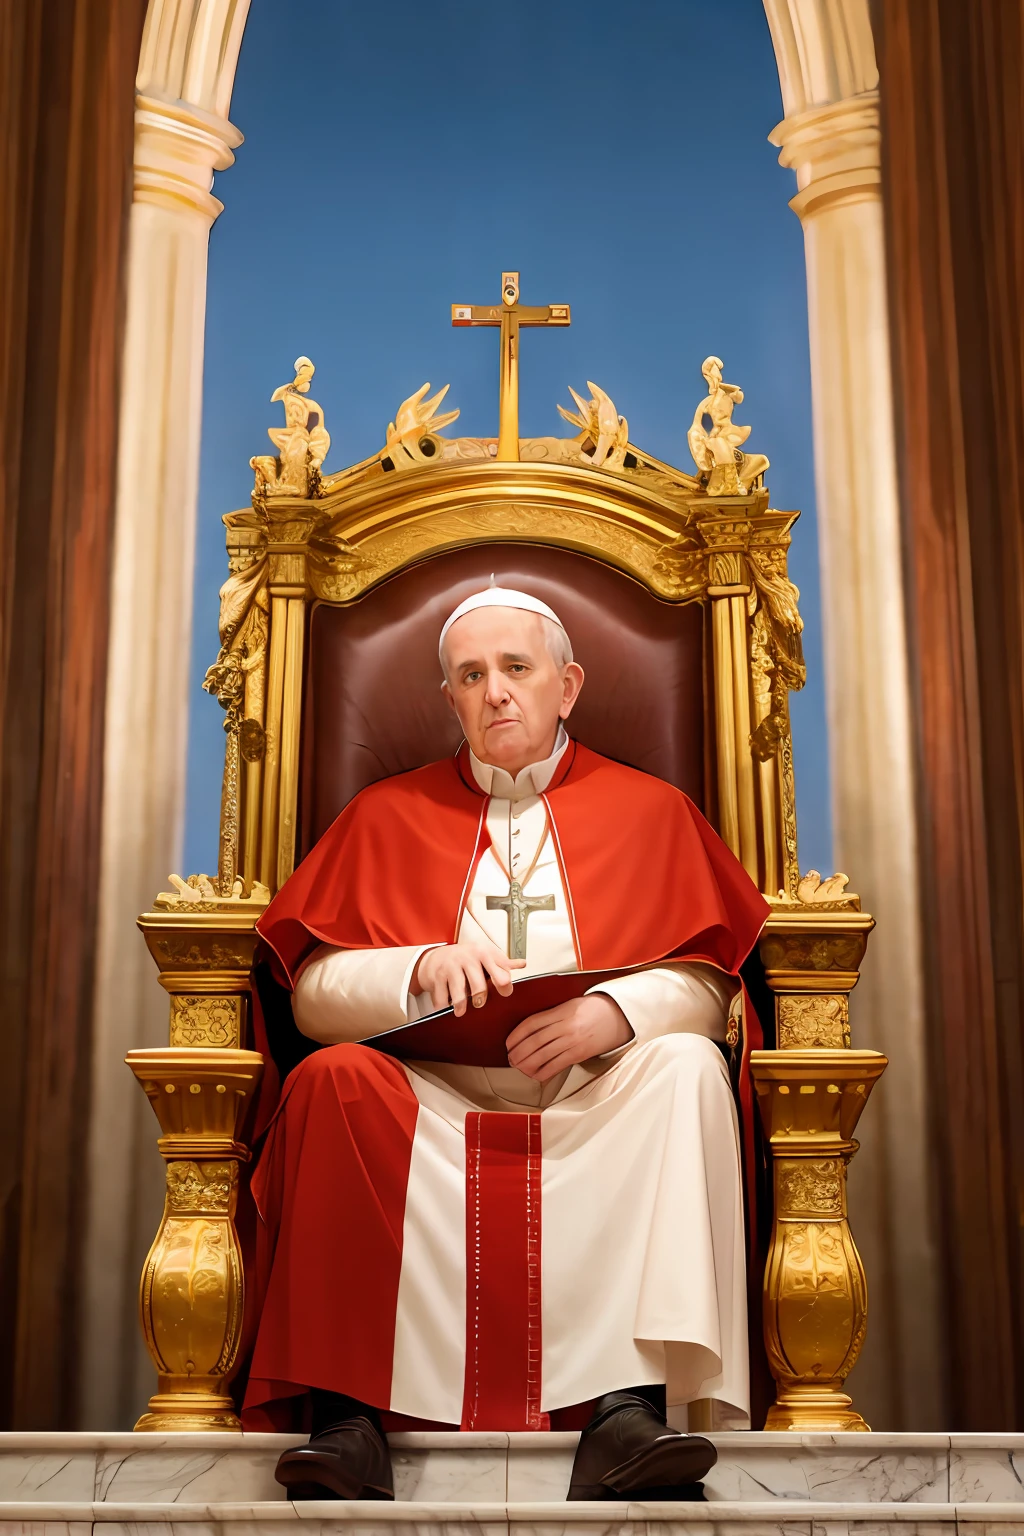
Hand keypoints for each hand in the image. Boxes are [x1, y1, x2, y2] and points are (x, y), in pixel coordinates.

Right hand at [412, 940, 525, 1016]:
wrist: (436, 956)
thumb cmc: (465, 959)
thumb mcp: (485, 956)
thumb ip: (502, 964)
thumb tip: (522, 964)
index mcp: (483, 953)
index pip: (499, 971)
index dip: (504, 986)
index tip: (505, 993)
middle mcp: (467, 958)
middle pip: (479, 985)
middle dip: (480, 998)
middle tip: (479, 1002)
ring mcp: (450, 966)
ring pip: (459, 994)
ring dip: (461, 1006)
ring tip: (461, 1011)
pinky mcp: (435, 976)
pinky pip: (441, 998)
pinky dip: (443, 1007)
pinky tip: (446, 1008)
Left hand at [505, 993, 632, 1081]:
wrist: (618, 1016)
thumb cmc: (593, 1009)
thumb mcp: (570, 1004)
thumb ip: (551, 1015)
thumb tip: (529, 1030)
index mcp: (561, 1011)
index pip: (532, 1023)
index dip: (516, 1035)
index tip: (508, 1043)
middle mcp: (566, 1026)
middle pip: (535, 1041)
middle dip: (518, 1052)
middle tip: (510, 1058)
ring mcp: (573, 1041)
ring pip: (543, 1055)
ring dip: (527, 1064)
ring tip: (518, 1067)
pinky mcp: (579, 1054)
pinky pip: (557, 1066)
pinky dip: (543, 1072)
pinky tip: (535, 1075)